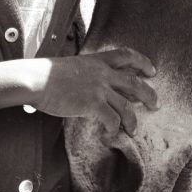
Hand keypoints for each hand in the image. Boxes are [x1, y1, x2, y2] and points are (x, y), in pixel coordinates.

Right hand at [36, 48, 158, 134]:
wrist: (37, 80)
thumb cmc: (47, 75)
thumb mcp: (73, 66)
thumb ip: (87, 73)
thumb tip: (96, 87)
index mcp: (97, 60)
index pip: (126, 55)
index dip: (142, 62)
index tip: (151, 70)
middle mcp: (102, 73)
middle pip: (135, 82)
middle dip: (148, 94)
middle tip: (155, 105)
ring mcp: (99, 88)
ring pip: (127, 106)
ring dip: (133, 120)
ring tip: (133, 130)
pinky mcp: (92, 104)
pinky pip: (112, 120)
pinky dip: (114, 130)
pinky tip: (110, 136)